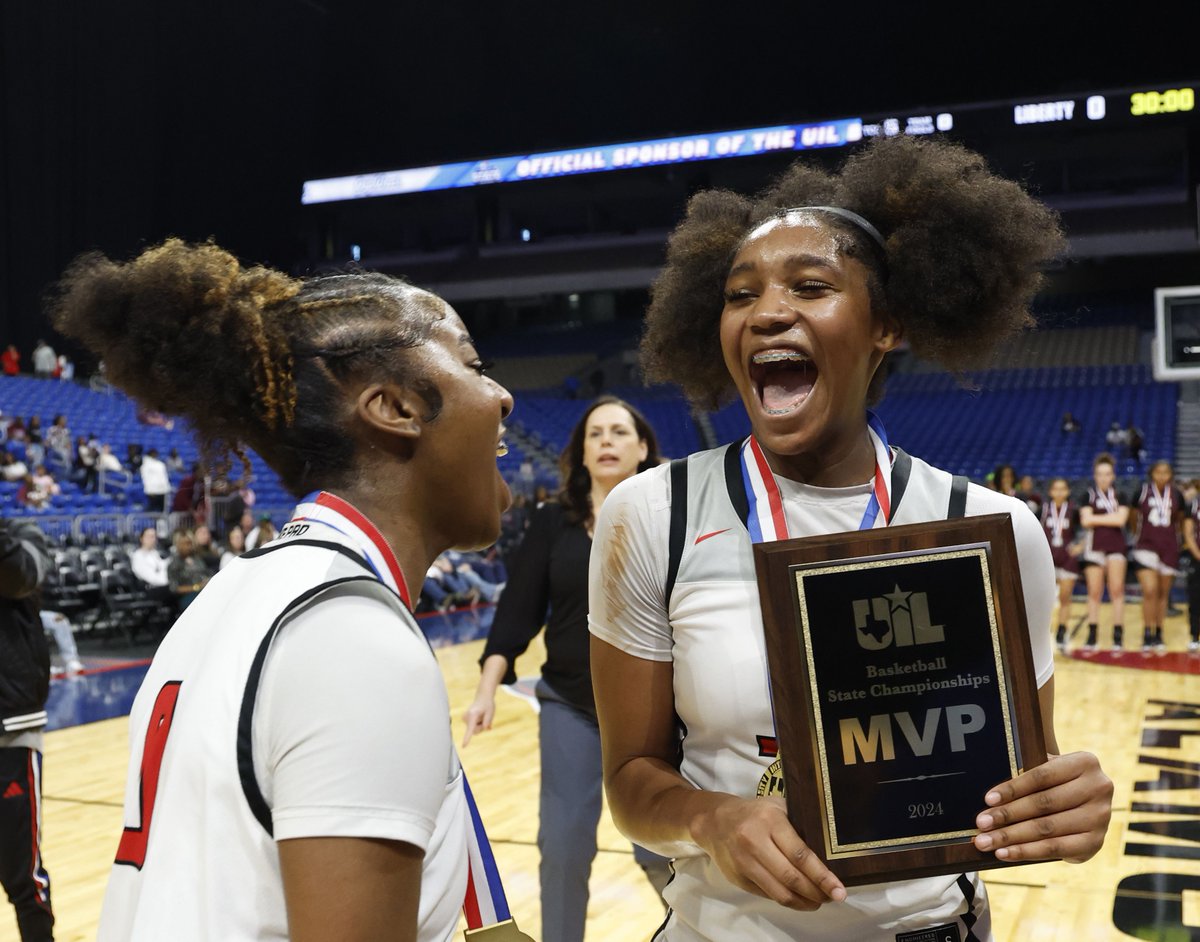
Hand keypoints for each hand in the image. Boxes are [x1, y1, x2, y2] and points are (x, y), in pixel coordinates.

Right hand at [461, 694, 495, 746]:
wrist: (482, 698)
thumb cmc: (487, 705)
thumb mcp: (491, 712)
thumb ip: (488, 720)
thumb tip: (485, 728)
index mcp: (473, 715)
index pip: (470, 728)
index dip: (467, 738)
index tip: (463, 746)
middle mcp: (466, 717)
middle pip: (475, 731)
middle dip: (481, 728)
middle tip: (485, 718)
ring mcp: (464, 719)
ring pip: (474, 730)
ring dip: (480, 726)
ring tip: (482, 717)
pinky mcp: (464, 720)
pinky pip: (473, 728)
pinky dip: (478, 725)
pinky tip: (481, 718)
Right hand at [691, 796, 844, 910]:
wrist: (714, 821)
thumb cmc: (754, 812)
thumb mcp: (777, 807)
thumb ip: (800, 823)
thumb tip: (830, 848)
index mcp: (769, 821)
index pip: (800, 854)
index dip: (822, 876)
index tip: (839, 889)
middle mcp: (755, 842)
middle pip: (792, 877)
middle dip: (817, 892)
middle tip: (834, 897)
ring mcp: (744, 862)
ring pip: (780, 892)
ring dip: (803, 902)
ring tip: (818, 901)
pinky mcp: (738, 878)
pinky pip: (768, 894)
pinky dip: (787, 900)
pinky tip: (798, 898)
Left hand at [973, 752, 1111, 862]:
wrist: (1086, 804)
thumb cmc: (1057, 783)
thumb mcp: (1049, 770)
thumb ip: (1027, 775)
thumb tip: (990, 797)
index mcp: (1084, 763)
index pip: (1041, 776)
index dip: (1013, 788)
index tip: (987, 799)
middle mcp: (1098, 788)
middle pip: (1043, 804)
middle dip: (1007, 815)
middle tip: (981, 823)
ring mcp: (1100, 817)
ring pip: (1046, 828)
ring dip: (1011, 837)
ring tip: (985, 841)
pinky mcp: (1095, 842)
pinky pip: (1055, 849)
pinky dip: (1026, 852)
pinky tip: (1004, 853)